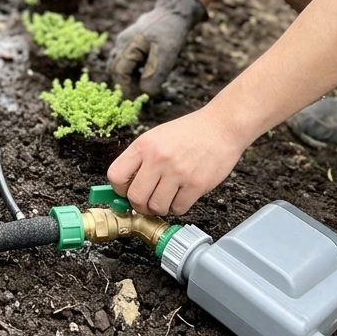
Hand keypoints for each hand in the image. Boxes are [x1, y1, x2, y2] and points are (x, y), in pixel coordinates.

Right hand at [107, 0, 206, 98]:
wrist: (176, 11)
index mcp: (127, 46)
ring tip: (142, 85)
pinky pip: (125, 59)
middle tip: (139, 94)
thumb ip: (154, 77)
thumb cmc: (171, 33)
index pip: (119, 73)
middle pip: (114, 69)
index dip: (127, 88)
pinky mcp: (130, 40)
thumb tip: (145, 94)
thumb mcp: (166, 57)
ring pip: (118, 64)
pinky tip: (144, 73)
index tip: (138, 99)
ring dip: (127, 77)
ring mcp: (124, 40)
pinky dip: (131, 69)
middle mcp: (121, 43)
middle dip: (125, 84)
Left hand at [107, 109, 246, 215]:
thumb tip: (125, 186)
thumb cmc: (188, 133)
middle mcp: (158, 158)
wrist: (221, 126)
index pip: (115, 176)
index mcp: (144, 145)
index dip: (119, 189)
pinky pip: (178, 209)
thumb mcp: (156, 137)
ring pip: (156, 207)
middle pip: (135, 197)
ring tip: (166, 198)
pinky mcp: (197, 184)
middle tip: (147, 201)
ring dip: (159, 208)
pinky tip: (181, 196)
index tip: (126, 191)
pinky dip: (177, 207)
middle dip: (139, 205)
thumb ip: (140, 159)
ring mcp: (178, 172)